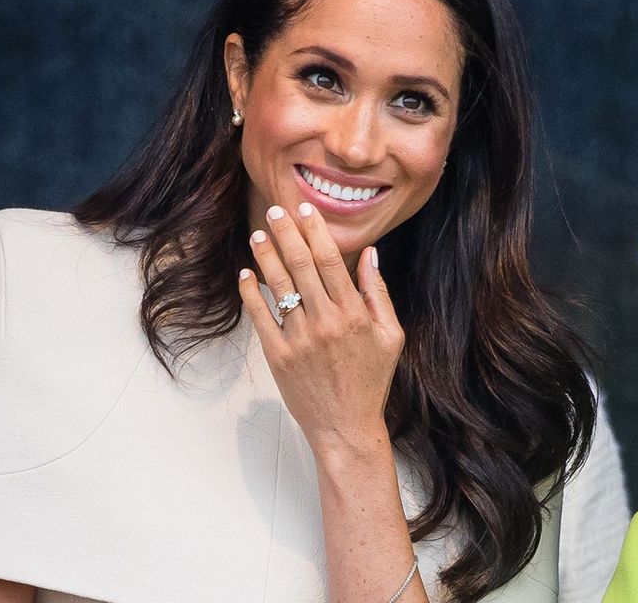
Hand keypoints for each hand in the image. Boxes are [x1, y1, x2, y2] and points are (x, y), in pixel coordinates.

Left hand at [238, 203, 403, 456]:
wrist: (346, 427)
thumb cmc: (371, 380)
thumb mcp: (391, 336)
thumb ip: (379, 293)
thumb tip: (370, 254)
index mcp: (355, 315)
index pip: (331, 262)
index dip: (316, 232)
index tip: (305, 210)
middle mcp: (327, 323)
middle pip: (302, 267)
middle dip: (286, 235)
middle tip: (274, 211)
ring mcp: (300, 340)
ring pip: (280, 288)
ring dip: (266, 258)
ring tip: (258, 235)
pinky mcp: (279, 357)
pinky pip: (261, 318)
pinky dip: (252, 294)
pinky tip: (246, 274)